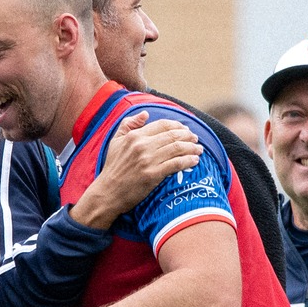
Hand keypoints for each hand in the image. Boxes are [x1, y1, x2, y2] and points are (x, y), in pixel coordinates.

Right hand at [71, 115, 201, 230]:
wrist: (108, 193)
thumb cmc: (112, 168)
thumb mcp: (115, 141)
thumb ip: (129, 124)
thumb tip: (145, 114)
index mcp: (134, 136)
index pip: (162, 125)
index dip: (177, 125)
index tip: (185, 129)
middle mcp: (142, 146)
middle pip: (173, 135)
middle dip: (188, 136)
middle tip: (196, 139)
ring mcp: (148, 160)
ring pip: (177, 149)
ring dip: (191, 148)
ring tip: (199, 149)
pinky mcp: (153, 175)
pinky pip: (176, 164)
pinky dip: (188, 161)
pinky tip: (194, 160)